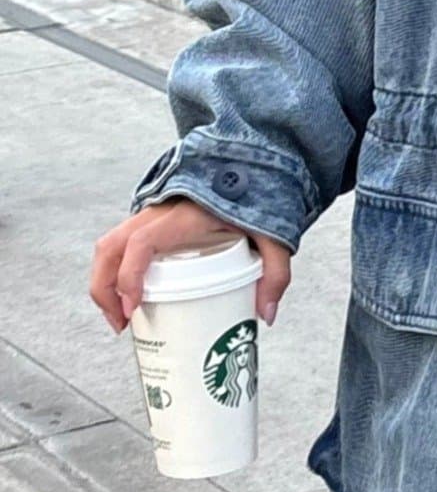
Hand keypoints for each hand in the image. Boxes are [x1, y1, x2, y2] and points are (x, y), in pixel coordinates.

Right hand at [91, 199, 291, 333]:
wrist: (250, 168)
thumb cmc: (256, 200)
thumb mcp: (273, 237)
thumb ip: (276, 273)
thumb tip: (266, 315)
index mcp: (183, 217)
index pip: (140, 243)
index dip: (129, 275)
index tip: (133, 307)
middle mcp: (158, 214)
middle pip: (110, 247)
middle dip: (104, 288)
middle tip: (121, 323)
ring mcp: (150, 216)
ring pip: (109, 246)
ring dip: (104, 282)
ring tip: (121, 316)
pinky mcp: (151, 222)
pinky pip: (120, 245)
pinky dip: (115, 271)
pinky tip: (131, 297)